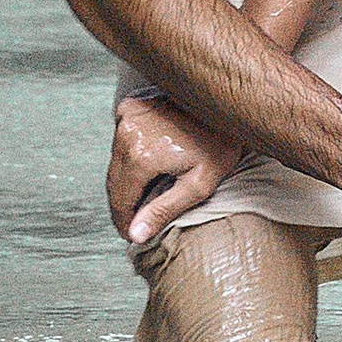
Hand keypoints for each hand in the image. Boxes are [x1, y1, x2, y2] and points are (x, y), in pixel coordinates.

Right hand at [109, 92, 240, 250]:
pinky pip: (121, 141)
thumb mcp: (199, 185)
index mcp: (140, 157)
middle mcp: (127, 135)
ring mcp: (127, 118)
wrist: (226, 106)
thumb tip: (135, 234)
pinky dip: (129, 156)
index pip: (120, 200)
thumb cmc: (219, 144)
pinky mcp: (131, 108)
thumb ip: (164, 211)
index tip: (130, 235)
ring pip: (116, 162)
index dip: (124, 222)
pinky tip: (145, 167)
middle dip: (124, 204)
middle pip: (115, 181)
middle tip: (135, 222)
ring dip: (126, 181)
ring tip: (142, 198)